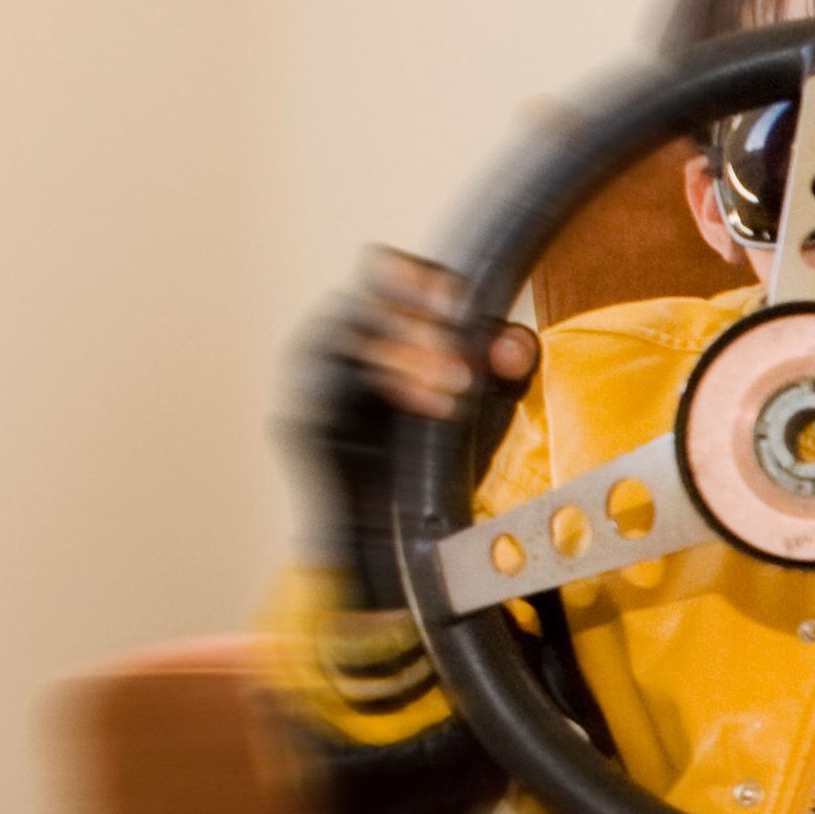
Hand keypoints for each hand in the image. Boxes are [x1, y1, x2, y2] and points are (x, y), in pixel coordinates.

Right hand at [288, 248, 533, 592]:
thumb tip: (514, 343)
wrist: (392, 542)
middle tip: (460, 356)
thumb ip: (505, 370)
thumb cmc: (432, 465)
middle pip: (363, 299)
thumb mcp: (485, 408)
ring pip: (349, 335)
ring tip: (456, 383)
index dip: (415, 277)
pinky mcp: (301, 416)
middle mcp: (335, 343)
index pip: (381, 272)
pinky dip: (392, 388)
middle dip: (419, 322)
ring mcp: (311, 378)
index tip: (456, 300)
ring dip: (410, 354)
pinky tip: (434, 406)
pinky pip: (337, 385)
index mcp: (373, 327)